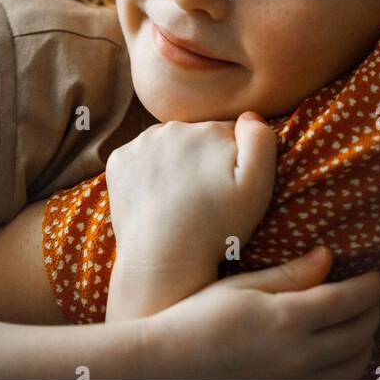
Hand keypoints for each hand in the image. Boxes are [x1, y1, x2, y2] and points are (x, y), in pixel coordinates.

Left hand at [106, 113, 277, 299]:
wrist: (165, 263)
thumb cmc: (217, 229)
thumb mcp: (257, 187)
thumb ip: (261, 141)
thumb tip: (248, 115)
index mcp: (208, 129)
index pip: (228, 132)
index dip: (233, 160)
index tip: (228, 187)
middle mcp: (172, 127)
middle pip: (196, 137)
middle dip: (203, 159)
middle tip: (205, 198)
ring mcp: (140, 143)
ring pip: (167, 146)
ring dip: (174, 163)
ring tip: (181, 200)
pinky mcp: (118, 161)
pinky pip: (139, 158)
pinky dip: (146, 172)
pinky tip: (156, 198)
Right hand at [143, 246, 379, 379]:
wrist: (169, 366)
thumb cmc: (199, 317)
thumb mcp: (244, 287)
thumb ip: (290, 274)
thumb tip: (328, 256)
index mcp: (287, 319)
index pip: (348, 301)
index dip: (370, 287)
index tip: (378, 277)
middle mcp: (298, 356)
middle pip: (358, 334)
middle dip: (373, 312)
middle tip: (372, 297)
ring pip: (353, 368)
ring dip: (365, 343)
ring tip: (361, 325)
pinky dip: (347, 371)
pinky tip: (341, 357)